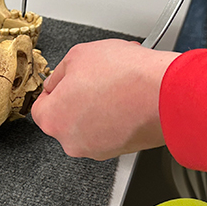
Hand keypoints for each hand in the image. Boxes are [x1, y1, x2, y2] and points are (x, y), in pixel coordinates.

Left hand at [31, 39, 178, 159]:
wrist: (166, 94)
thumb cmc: (124, 76)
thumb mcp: (78, 55)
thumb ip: (59, 72)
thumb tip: (58, 79)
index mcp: (53, 119)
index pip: (41, 106)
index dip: (55, 88)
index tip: (66, 80)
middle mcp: (71, 141)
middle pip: (66, 117)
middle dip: (78, 98)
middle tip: (94, 79)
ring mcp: (97, 149)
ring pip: (90, 125)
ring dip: (98, 107)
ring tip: (115, 85)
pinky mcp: (121, 150)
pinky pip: (111, 131)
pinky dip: (116, 117)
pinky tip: (127, 97)